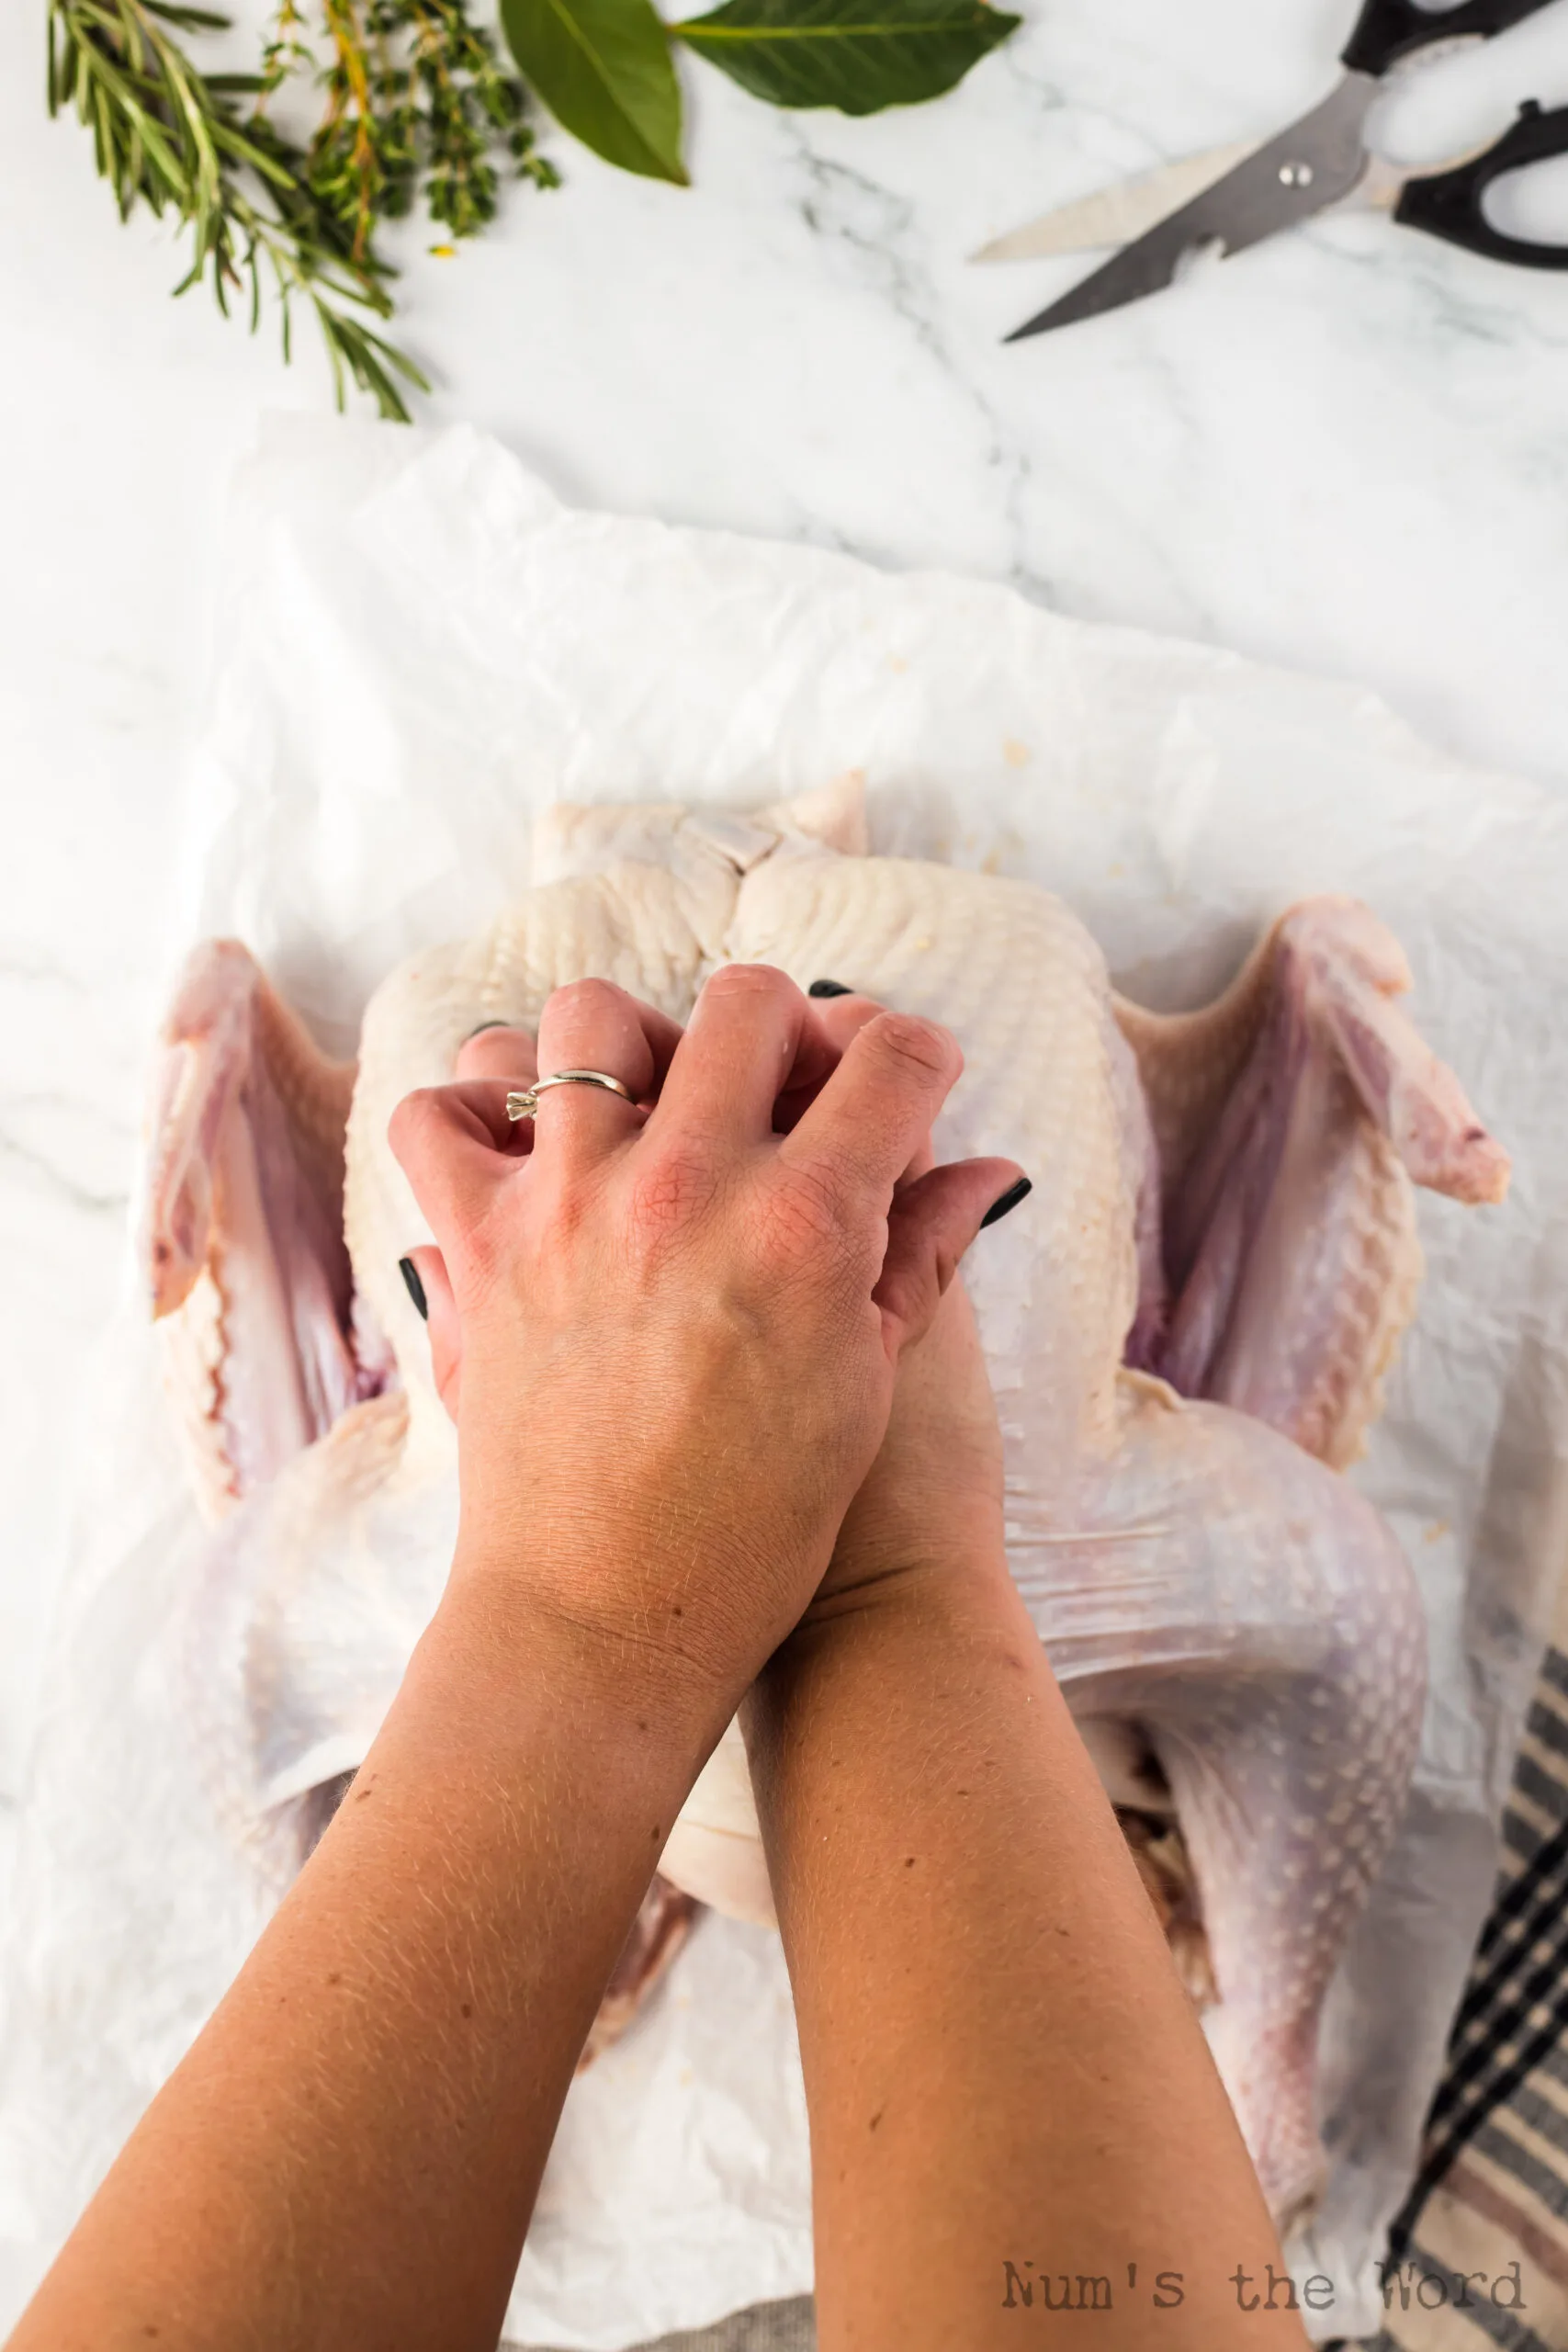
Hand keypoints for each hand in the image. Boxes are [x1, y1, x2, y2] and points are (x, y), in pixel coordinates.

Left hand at [390, 967, 1019, 1721]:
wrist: (608, 1620)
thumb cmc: (757, 1526)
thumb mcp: (867, 1387)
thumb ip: (919, 1259)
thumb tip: (984, 1173)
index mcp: (809, 1222)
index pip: (893, 1058)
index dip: (918, 1060)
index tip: (907, 1087)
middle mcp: (688, 1185)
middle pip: (747, 1000)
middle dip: (786, 1026)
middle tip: (783, 1090)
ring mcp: (571, 1204)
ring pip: (588, 1020)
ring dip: (632, 1045)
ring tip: (651, 1107)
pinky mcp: (480, 1244)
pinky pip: (439, 1116)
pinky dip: (470, 1114)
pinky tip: (524, 1152)